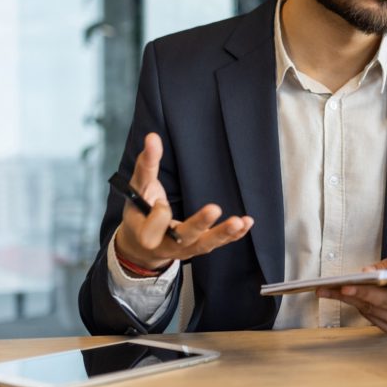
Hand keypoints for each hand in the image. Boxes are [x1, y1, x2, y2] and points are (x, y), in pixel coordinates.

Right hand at [114, 133, 253, 270]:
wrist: (142, 245)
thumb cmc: (140, 212)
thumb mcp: (139, 189)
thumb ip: (146, 165)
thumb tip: (152, 137)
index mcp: (145, 233)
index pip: (154, 223)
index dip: (158, 213)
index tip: (158, 202)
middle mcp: (167, 244)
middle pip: (184, 235)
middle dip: (199, 223)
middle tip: (214, 209)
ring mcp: (186, 248)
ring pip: (205, 243)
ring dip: (223, 233)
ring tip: (239, 221)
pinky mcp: (201, 247)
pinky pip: (219, 243)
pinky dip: (234, 236)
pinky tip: (247, 223)